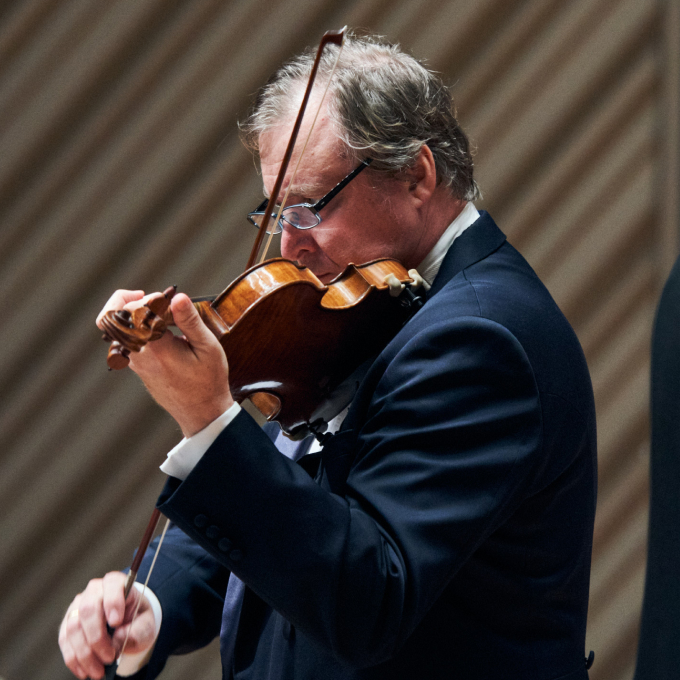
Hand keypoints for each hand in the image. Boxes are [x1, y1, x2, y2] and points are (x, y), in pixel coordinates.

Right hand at [58, 572, 156, 679]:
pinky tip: (84, 671)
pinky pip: (64, 641)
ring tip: (98, 671)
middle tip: (110, 657)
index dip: (112, 603)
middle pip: (88, 609)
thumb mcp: (146, 624)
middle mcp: (94, 590)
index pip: (111, 585)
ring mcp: (77, 606)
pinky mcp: (67, 623)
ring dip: (85, 654)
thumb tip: (117, 639)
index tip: (117, 623)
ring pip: (73, 628)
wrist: (128, 624)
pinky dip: (74, 659)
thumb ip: (136, 630)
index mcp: (116, 583)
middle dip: (97, 638)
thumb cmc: (137, 619)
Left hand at [97, 290, 234, 436]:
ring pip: (116, 330)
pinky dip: (137, 327)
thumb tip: (178, 297)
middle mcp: (139, 354)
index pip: (134, 311)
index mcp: (156, 347)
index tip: (168, 299)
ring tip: (158, 311)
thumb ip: (190, 321)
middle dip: (127, 299)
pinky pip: (125, 340)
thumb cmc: (208, 381)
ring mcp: (134, 362)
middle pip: (112, 318)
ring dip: (131, 313)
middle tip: (153, 298)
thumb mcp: (207, 348)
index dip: (149, 298)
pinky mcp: (136, 366)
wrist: (201, 412)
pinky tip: (159, 327)